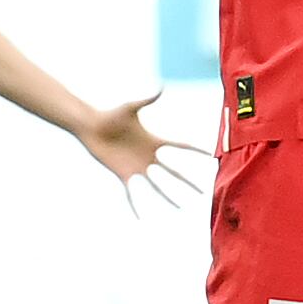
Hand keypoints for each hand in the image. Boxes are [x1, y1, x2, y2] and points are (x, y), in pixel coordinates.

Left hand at [75, 93, 210, 211]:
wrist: (92, 127)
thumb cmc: (110, 115)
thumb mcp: (131, 107)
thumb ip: (147, 99)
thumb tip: (161, 86)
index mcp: (154, 141)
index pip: (180, 146)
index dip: (195, 150)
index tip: (210, 155)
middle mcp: (149, 157)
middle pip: (174, 172)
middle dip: (188, 182)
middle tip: (203, 192)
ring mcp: (137, 167)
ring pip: (158, 186)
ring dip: (169, 197)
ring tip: (180, 207)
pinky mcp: (124, 175)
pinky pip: (132, 193)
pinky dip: (136, 205)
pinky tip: (141, 217)